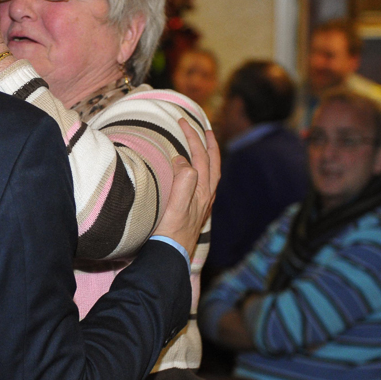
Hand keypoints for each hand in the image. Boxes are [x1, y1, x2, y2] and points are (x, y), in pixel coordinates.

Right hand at [154, 120, 220, 257]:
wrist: (169, 258)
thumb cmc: (170, 234)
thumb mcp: (176, 206)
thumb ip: (183, 181)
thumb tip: (182, 159)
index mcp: (203, 192)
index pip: (200, 157)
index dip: (193, 137)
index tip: (182, 122)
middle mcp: (206, 196)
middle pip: (211, 162)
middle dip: (206, 142)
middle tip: (199, 125)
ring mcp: (202, 204)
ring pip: (211, 172)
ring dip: (207, 154)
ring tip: (203, 142)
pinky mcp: (194, 211)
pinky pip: (204, 182)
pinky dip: (202, 169)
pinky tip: (194, 171)